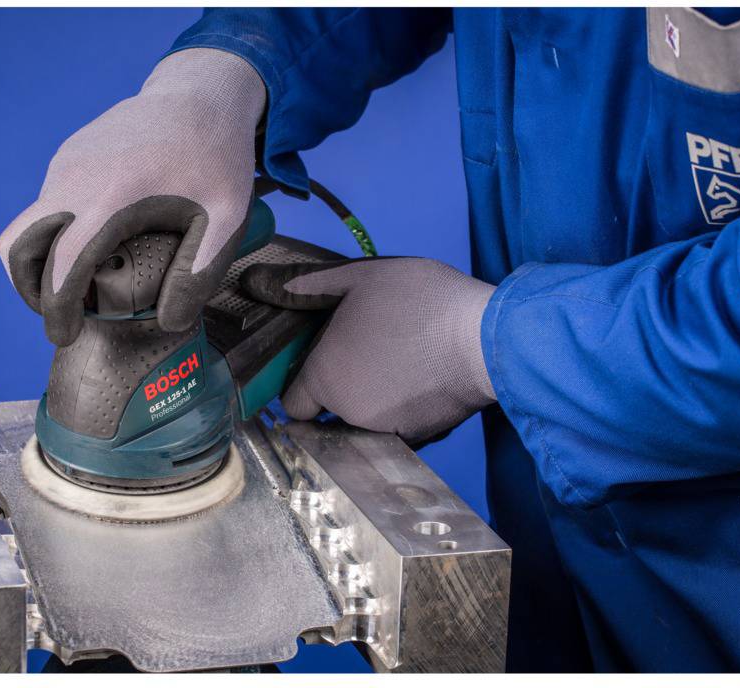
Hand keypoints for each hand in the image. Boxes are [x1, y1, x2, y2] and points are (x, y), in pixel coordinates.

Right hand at [0, 48, 265, 344]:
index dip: (56, 308)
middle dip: (29, 288)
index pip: (62, 262)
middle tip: (62, 315)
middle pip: (17, 243)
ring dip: (42, 262)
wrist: (201, 93)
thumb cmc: (217, 156)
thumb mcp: (226, 218)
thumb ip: (198, 273)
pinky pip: (48, 203)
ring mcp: (66, 163)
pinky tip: (98, 244)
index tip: (63, 336)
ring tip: (82, 286)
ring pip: (29, 224)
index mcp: (112, 195)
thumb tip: (169, 322)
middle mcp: (75, 177)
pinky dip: (57, 234)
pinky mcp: (69, 155)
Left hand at [241, 257, 496, 443]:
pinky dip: (401, 412)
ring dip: (371, 401)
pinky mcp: (419, 441)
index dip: (304, 384)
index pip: (294, 403)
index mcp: (325, 378)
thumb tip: (252, 283)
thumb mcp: (357, 278)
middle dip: (340, 389)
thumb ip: (303, 285)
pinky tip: (418, 380)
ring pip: (362, 422)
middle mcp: (347, 414)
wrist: (487, 339)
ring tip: (397, 362)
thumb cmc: (419, 302)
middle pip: (329, 413)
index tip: (323, 363)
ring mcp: (384, 433)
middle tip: (368, 352)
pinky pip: (395, 431)